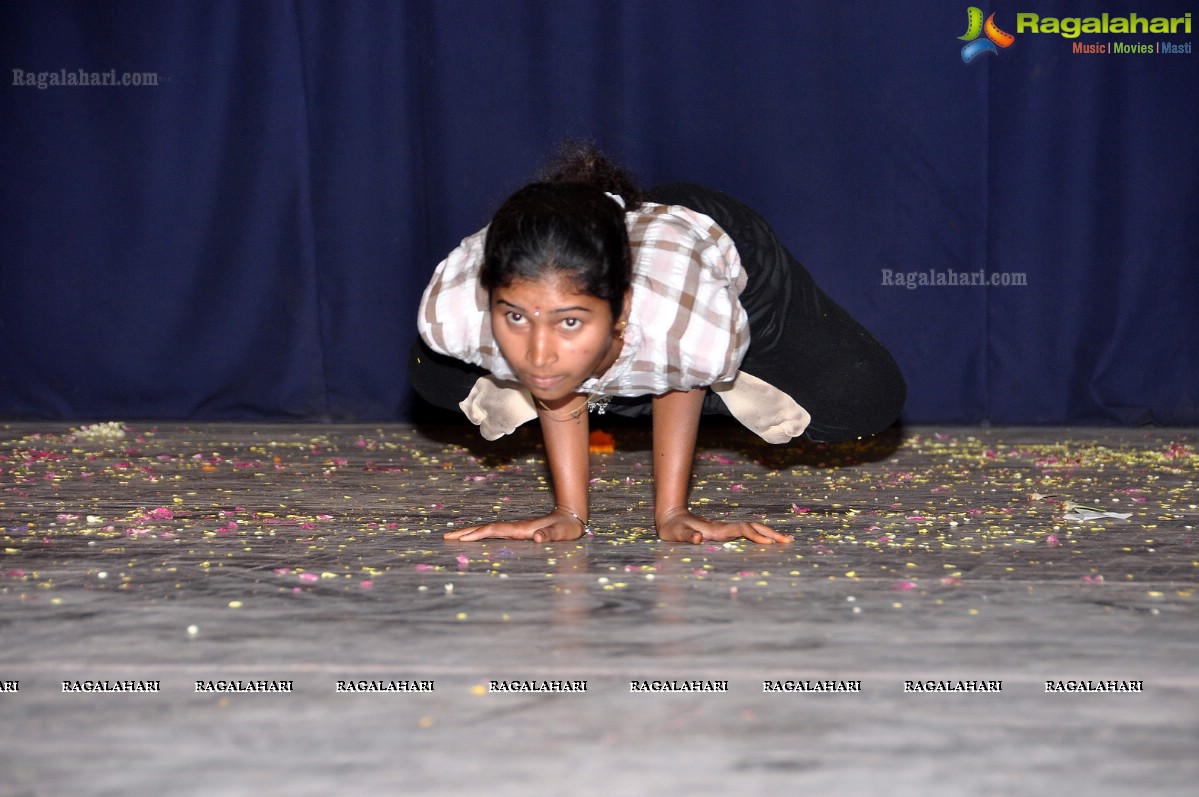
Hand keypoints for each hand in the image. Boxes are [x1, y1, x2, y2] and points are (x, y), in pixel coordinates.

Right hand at [444, 509, 587, 542]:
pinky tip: (475, 538)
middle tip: (446, 536)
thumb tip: (536, 538)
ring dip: (471, 533)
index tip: (460, 538)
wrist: (572, 515)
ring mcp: (515, 529)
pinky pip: (494, 533)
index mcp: (521, 529)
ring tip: (453, 537)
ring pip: (488, 530)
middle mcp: (515, 528)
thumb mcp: (561, 533)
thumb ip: (549, 535)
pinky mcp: (518, 532)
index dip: (477, 534)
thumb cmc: (567, 528)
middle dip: (466, 532)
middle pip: (485, 529)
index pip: (494, 530)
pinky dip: (481, 534)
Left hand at [654, 507, 791, 544]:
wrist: (671, 517)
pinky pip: (747, 532)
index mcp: (716, 530)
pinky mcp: (725, 532)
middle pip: (752, 527)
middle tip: (789, 541)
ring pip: (752, 528)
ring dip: (768, 533)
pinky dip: (760, 535)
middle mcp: (724, 528)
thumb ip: (686, 536)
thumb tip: (698, 538)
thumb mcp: (676, 533)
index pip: (741, 530)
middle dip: (770, 533)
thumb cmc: (673, 528)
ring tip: (786, 540)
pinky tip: (768, 540)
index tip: (770, 543)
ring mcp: (725, 529)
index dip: (755, 535)